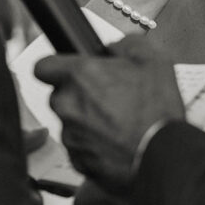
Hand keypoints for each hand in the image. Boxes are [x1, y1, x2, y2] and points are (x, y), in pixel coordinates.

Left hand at [34, 36, 183, 193]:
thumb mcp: (153, 60)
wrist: (161, 156)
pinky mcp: (77, 160)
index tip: (68, 73)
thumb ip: (127, 44)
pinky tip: (116, 143)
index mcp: (80, 76)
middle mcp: (67, 105)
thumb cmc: (156, 111)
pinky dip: (94, 145)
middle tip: (107, 99)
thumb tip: (115, 47)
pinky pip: (80, 148)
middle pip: (59, 96)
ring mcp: (70, 135)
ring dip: (87, 122)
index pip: (43, 67)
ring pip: (70, 123)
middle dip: (78, 96)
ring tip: (117, 124)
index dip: (56, 69)